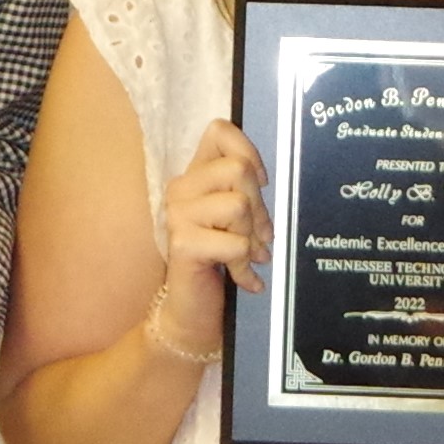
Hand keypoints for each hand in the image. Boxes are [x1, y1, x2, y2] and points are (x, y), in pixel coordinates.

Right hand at [147, 121, 268, 360]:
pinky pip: (235, 243)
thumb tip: (266, 181)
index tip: (260, 184)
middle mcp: (180, 189)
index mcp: (193, 176)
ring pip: (238, 205)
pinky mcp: (183, 244)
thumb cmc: (217, 262)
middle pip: (238, 170)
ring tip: (250, 256)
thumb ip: (244, 192)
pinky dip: (246, 266)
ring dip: (252, 238)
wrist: (191, 312)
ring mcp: (177, 215)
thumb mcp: (233, 219)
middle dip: (259, 208)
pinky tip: (245, 279)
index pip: (219, 131)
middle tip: (261, 236)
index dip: (249, 151)